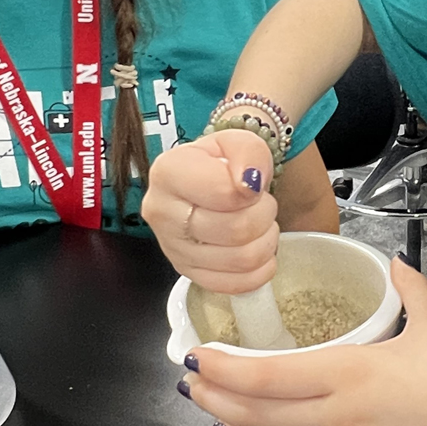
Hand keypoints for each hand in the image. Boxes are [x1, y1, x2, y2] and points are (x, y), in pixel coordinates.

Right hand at [142, 129, 278, 293]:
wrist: (209, 181)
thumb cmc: (221, 162)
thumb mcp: (238, 140)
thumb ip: (248, 152)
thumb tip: (248, 182)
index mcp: (168, 172)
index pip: (224, 192)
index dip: (252, 190)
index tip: (253, 184)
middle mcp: (161, 212)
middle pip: (236, 229)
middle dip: (264, 214)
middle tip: (260, 204)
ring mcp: (171, 247)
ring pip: (241, 259)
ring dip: (265, 241)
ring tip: (259, 224)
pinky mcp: (185, 272)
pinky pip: (234, 285)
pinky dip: (258, 270)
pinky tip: (256, 249)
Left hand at [181, 257, 426, 425]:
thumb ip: (405, 288)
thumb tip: (393, 263)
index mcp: (349, 375)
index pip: (265, 377)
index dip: (222, 370)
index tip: (197, 356)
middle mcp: (338, 418)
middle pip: (254, 416)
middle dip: (213, 399)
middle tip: (190, 382)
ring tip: (210, 408)